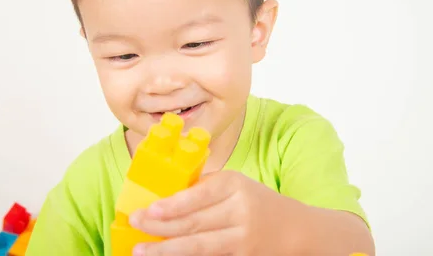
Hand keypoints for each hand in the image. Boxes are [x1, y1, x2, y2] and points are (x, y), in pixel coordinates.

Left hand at [128, 170, 306, 255]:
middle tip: (135, 226)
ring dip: (166, 249)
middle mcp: (240, 210)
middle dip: (160, 227)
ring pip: (198, 246)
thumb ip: (204, 187)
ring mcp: (243, 237)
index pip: (198, 196)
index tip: (148, 210)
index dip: (171, 205)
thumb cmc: (257, 201)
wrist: (296, 229)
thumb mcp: (235, 185)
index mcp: (234, 184)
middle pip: (194, 222)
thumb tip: (164, 194)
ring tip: (141, 250)